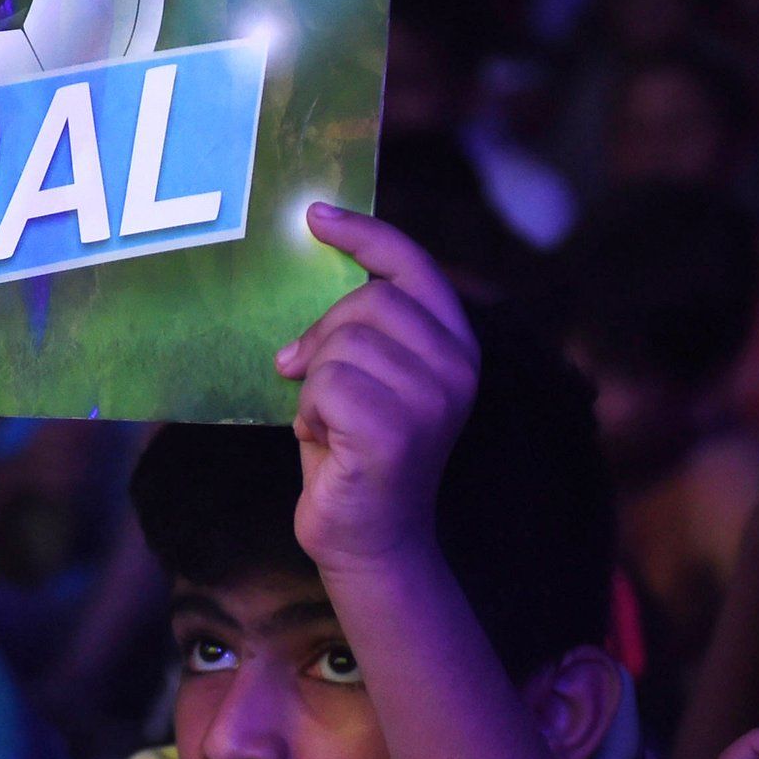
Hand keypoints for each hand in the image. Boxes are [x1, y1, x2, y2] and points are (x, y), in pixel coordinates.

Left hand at [275, 205, 478, 574]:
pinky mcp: (397, 430)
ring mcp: (433, 399)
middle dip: (322, 334)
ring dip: (314, 384)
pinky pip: (325, 385)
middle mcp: (457, 368)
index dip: (364, 234)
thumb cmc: (357, 454)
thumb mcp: (368, 375)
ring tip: (329, 424)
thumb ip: (361, 326)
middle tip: (301, 372)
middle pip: (368, 300)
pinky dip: (308, 414)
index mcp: (457, 346)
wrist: (369, 541)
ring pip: (341, 344)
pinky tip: (327, 444)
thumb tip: (318, 263)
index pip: (414, 265)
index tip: (315, 216)